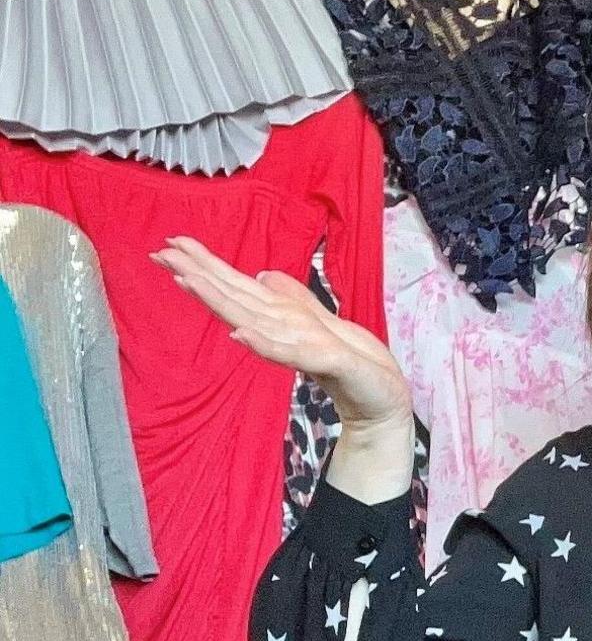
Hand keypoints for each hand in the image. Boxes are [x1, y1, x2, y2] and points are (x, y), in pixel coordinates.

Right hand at [152, 237, 411, 430]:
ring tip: (185, 279)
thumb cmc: (352, 362)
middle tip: (160, 253)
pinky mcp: (321, 362)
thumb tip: (262, 275)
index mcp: (280, 316)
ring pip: (248, 319)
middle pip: (232, 298)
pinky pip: (285, 352)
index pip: (236, 286)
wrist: (381, 396)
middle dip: (198, 276)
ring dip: (217, 301)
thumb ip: (291, 298)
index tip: (173, 243)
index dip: (206, 265)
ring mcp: (296, 346)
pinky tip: (239, 333)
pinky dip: (261, 343)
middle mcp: (279, 329)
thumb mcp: (322, 319)